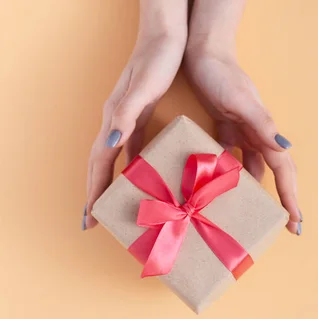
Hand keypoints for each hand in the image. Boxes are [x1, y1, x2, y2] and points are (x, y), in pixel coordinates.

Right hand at [84, 31, 186, 229]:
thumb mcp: (142, 89)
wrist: (166, 37)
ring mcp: (128, 119)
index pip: (100, 162)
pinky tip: (142, 177)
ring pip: (114, 158)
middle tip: (93, 220)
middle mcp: (117, 121)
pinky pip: (132, 149)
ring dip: (112, 183)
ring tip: (113, 206)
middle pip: (101, 164)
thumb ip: (126, 116)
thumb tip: (110, 144)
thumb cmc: (156, 62)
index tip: (89, 217)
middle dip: (96, 193)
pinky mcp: (142, 115)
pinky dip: (132, 167)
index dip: (94, 190)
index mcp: (115, 119)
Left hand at [184, 46, 301, 234]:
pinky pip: (233, 158)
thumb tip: (286, 148)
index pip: (283, 171)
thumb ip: (262, 124)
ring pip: (255, 169)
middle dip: (283, 199)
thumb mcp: (241, 101)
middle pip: (275, 174)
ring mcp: (243, 133)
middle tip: (287, 226)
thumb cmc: (221, 75)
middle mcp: (258, 136)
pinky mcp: (226, 128)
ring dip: (257, 191)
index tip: (296, 223)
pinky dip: (232, 174)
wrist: (204, 53)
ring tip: (254, 214)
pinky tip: (221, 188)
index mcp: (264, 132)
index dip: (290, 197)